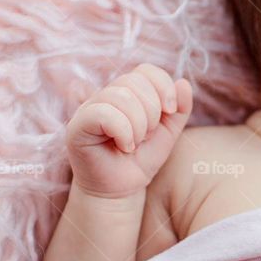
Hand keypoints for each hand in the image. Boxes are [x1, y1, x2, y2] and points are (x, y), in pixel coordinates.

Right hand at [66, 63, 192, 198]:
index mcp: (125, 92)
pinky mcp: (77, 125)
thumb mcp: (168, 134)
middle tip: (146, 136)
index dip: (163, 86)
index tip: (171, 110)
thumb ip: (179, 109)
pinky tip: (124, 147)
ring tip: (134, 144)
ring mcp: (89, 108)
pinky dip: (123, 132)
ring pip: (121, 97)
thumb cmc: (140, 160)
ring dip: (138, 126)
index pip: (145, 70)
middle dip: (151, 112)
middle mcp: (105, 95)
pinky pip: (104, 113)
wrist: (121, 190)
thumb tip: (183, 83)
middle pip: (134, 81)